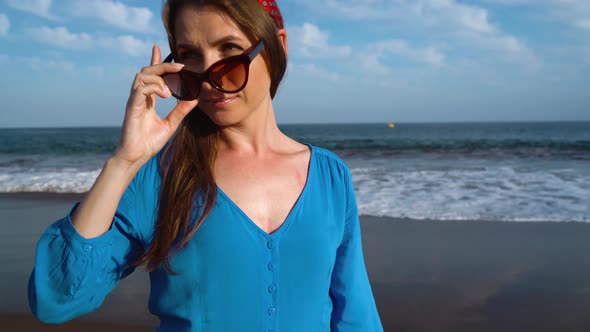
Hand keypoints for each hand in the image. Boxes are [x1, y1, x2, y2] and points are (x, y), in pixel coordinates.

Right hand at [114, 44, 198, 168]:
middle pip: (148, 70)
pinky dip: (154, 87)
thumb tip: (195, 99)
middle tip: (180, 67)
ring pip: (142, 75)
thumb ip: (181, 111)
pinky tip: (165, 95)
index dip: (155, 60)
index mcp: (148, 99)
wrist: (136, 156)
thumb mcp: (171, 124)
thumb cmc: (149, 142)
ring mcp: (134, 100)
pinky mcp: (131, 106)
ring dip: (159, 77)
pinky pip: (140, 88)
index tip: (159, 48)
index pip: (151, 74)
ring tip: (171, 91)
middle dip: (163, 64)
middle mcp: (139, 97)